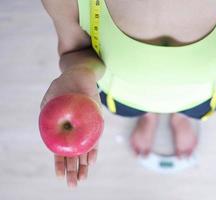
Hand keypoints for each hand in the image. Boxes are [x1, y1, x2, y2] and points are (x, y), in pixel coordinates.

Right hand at [40, 67, 101, 186]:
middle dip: (72, 170)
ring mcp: (85, 128)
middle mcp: (74, 132)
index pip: (60, 151)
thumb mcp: (52, 99)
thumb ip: (50, 114)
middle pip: (73, 154)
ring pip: (84, 150)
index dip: (60, 164)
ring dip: (83, 165)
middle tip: (72, 185)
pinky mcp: (96, 123)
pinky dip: (93, 149)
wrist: (80, 74)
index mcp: (60, 130)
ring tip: (82, 179)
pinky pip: (95, 138)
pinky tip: (92, 160)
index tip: (59, 176)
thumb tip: (53, 130)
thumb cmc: (63, 86)